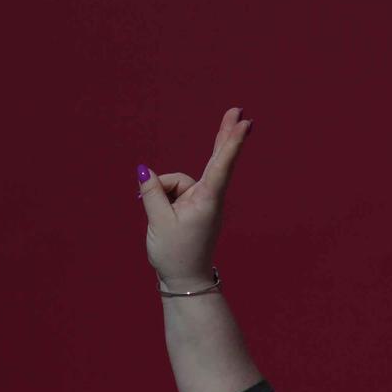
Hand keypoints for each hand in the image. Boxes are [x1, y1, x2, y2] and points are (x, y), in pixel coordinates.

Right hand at [137, 106, 251, 289]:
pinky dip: (164, 198)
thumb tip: (146, 171)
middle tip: (238, 111)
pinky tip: (159, 214)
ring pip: (178, 182)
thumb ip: (152, 192)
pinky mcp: (195, 208)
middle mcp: (209, 198)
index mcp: (206, 200)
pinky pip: (176, 192)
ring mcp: (203, 203)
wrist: (184, 281)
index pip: (221, 164)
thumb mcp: (158, 222)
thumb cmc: (174, 254)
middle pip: (216, 160)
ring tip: (161, 220)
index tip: (244, 122)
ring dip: (162, 193)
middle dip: (224, 135)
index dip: (231, 141)